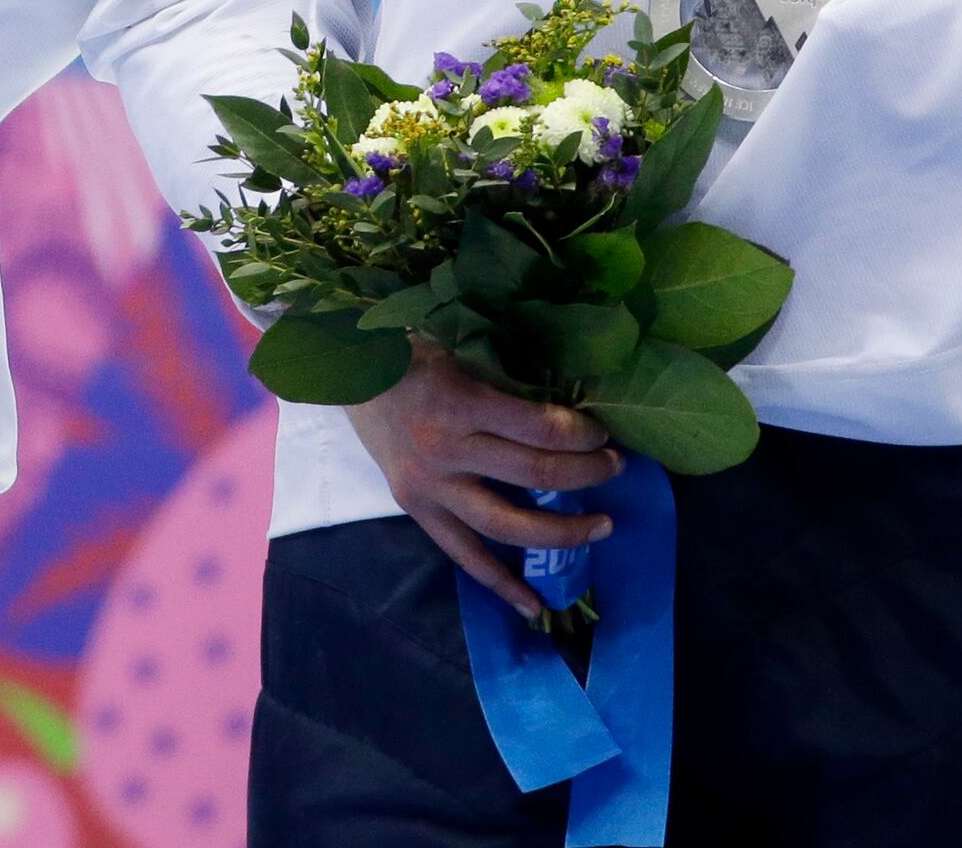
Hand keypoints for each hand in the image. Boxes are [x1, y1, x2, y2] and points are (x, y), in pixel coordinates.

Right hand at [350, 341, 621, 621]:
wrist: (346, 373)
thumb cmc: (411, 355)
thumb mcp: (462, 357)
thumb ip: (506, 389)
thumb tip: (568, 416)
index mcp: (461, 402)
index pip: (540, 427)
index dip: (582, 433)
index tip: (602, 433)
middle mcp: (447, 449)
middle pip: (535, 474)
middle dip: (587, 473)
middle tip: (615, 467)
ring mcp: (430, 487)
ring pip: (507, 525)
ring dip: (563, 530)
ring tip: (601, 526)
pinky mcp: (416, 510)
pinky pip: (464, 555)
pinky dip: (499, 583)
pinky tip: (533, 605)